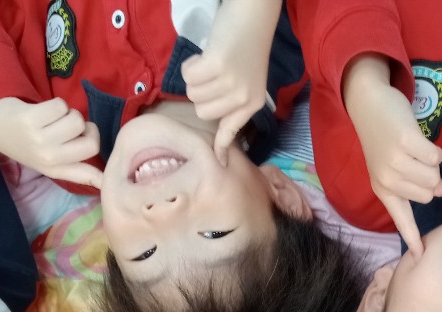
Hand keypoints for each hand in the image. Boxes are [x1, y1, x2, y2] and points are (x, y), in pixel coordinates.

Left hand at [0, 97, 102, 188]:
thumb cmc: (29, 143)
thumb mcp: (51, 162)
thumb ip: (78, 169)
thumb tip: (105, 182)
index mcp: (56, 170)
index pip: (88, 174)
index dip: (104, 176)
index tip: (111, 179)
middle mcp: (49, 158)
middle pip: (91, 141)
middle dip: (85, 128)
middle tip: (69, 127)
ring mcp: (39, 140)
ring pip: (77, 119)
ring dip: (69, 113)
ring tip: (54, 118)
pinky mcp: (30, 120)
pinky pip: (61, 105)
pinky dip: (56, 104)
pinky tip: (44, 111)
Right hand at [182, 0, 277, 163]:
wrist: (251, 18)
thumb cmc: (244, 48)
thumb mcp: (247, 81)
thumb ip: (233, 102)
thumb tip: (216, 129)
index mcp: (252, 104)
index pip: (232, 130)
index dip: (222, 146)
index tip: (220, 163)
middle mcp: (243, 97)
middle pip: (202, 112)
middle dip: (200, 93)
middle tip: (212, 76)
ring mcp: (231, 82)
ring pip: (193, 94)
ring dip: (194, 77)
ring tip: (210, 63)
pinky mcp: (217, 66)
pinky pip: (189, 76)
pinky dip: (190, 65)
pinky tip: (204, 56)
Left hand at [343, 59, 441, 254]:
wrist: (368, 105)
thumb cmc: (383, 138)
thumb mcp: (389, 167)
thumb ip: (414, 184)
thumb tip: (439, 191)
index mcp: (383, 190)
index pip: (402, 220)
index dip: (413, 239)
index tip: (422, 258)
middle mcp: (387, 180)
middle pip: (428, 194)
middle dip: (429, 178)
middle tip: (415, 162)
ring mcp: (394, 161)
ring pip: (433, 177)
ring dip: (432, 163)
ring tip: (416, 151)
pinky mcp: (405, 142)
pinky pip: (435, 157)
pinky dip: (434, 150)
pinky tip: (420, 142)